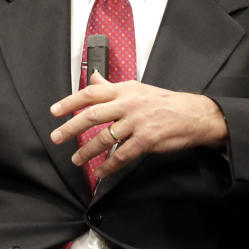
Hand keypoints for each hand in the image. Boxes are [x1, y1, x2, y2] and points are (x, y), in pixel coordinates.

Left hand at [49, 72, 227, 178]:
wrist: (194, 114)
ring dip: (87, 151)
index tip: (55, 110)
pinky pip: (122, 155)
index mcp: (124, 89)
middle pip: (92, 115)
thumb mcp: (137, 88)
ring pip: (105, 137)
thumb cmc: (164, 102)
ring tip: (77, 159)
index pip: (91, 92)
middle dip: (71, 128)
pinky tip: (100, 171)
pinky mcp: (146, 140)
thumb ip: (112, 86)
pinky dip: (108, 165)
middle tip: (57, 137)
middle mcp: (128, 104)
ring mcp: (137, 122)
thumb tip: (92, 78)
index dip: (70, 101)